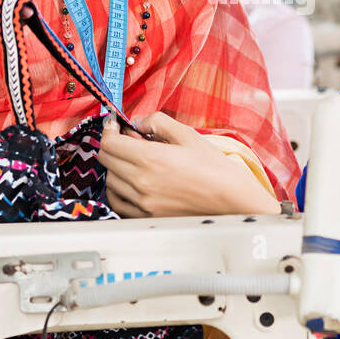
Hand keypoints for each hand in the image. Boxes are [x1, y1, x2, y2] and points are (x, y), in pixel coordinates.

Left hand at [96, 112, 277, 217]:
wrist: (233, 201)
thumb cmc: (215, 169)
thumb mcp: (188, 135)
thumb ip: (158, 122)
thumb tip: (138, 121)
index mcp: (150, 159)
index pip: (110, 143)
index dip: (109, 129)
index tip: (115, 123)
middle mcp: (141, 182)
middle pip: (106, 160)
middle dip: (112, 145)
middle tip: (127, 138)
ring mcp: (142, 203)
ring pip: (109, 181)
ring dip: (115, 167)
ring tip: (133, 160)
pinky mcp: (147, 216)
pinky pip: (118, 202)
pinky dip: (118, 190)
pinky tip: (131, 182)